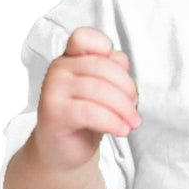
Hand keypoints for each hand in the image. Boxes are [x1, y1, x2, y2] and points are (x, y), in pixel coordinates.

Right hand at [34, 26, 140, 170]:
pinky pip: (91, 112)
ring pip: (99, 90)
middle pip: (103, 67)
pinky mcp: (55, 112)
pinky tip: (121, 130)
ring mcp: (53, 89)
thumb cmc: (84, 119)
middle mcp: (59, 69)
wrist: (63, 151)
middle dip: (128, 90)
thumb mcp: (103, 93)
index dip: (106, 50)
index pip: (84, 37)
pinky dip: (112, 122)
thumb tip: (121, 60)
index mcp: (70, 59)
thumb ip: (112, 72)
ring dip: (124, 109)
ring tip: (132, 123)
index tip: (122, 74)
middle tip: (135, 110)